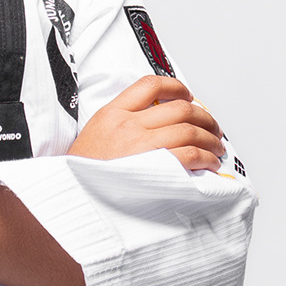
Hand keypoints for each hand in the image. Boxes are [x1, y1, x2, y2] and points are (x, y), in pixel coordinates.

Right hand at [69, 75, 224, 171]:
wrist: (69, 200)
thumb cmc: (82, 176)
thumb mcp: (94, 137)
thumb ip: (120, 124)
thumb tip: (156, 123)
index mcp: (111, 114)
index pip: (150, 85)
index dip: (176, 87)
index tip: (187, 96)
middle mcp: (127, 125)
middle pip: (180, 108)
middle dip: (204, 117)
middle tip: (212, 128)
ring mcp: (140, 146)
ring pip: (189, 130)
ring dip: (210, 138)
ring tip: (216, 148)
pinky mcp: (152, 168)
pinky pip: (190, 155)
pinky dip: (206, 158)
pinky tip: (209, 163)